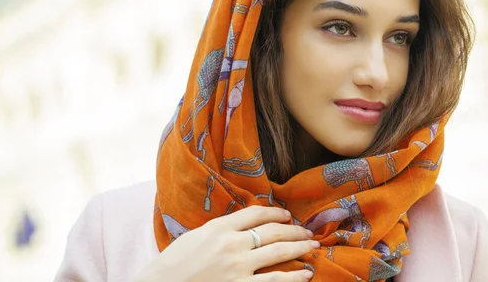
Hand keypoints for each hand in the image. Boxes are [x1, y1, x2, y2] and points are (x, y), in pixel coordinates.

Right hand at [134, 206, 318, 281]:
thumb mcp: (197, 236)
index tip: (286, 215)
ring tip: (312, 246)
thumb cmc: (174, 264)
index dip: (276, 212)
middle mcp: (232, 244)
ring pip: (279, 252)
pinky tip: (306, 274)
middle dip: (294, 230)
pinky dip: (293, 277)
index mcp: (220, 227)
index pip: (256, 213)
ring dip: (300, 248)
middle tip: (307, 231)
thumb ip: (222, 229)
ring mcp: (238, 267)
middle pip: (273, 231)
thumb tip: (245, 224)